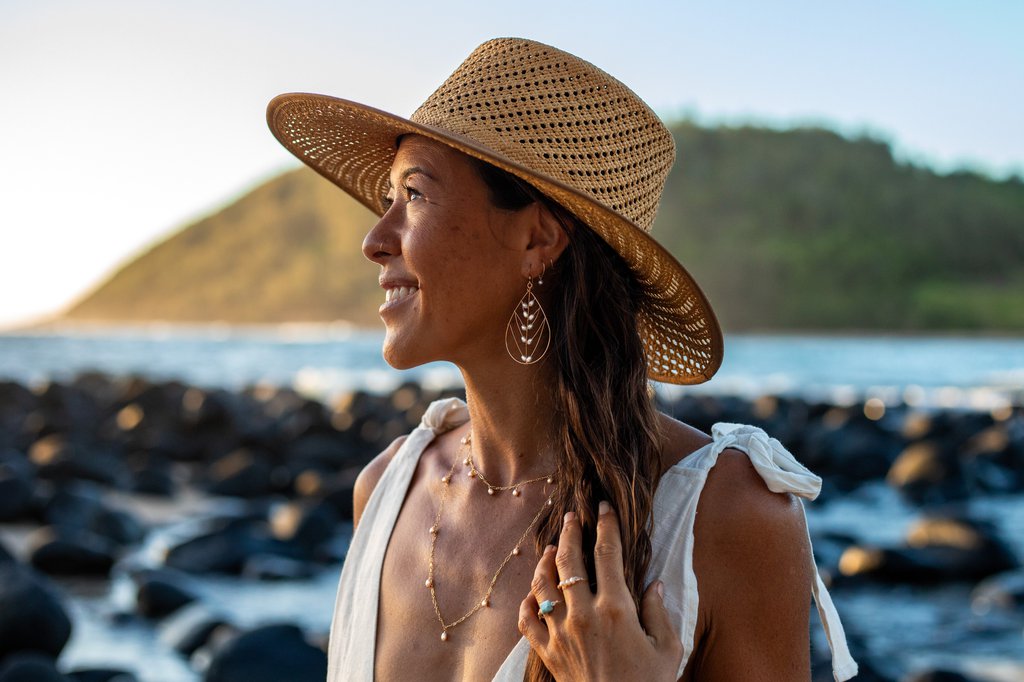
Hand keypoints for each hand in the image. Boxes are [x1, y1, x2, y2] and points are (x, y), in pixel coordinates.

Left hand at [518, 502, 682, 681]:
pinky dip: (527, 601)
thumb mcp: (668, 650)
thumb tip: (654, 583)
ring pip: (542, 584)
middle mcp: (583, 615)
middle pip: (568, 561)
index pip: (608, 553)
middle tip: (571, 516)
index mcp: (616, 610)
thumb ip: (659, 612)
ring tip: (550, 548)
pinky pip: (527, 619)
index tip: (603, 508)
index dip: (606, 525)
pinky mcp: (546, 652)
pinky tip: (534, 592)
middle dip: (568, 532)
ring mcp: (560, 633)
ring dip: (544, 561)